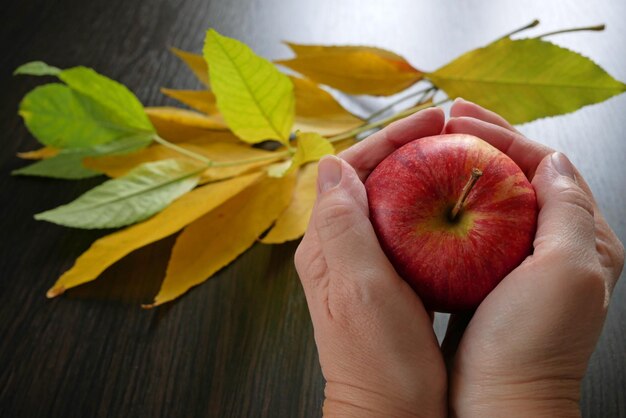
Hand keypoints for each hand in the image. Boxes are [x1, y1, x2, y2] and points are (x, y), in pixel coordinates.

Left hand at [295, 108, 446, 417]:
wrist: (389, 412)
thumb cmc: (376, 361)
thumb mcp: (358, 288)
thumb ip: (342, 225)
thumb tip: (329, 165)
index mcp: (325, 245)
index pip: (350, 170)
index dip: (391, 137)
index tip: (432, 118)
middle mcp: (337, 249)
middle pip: (369, 179)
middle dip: (406, 147)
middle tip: (447, 128)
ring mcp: (359, 265)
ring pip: (387, 200)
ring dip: (417, 172)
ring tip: (451, 154)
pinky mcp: (383, 281)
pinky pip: (403, 230)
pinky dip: (427, 208)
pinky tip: (450, 206)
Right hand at [443, 99, 624, 417]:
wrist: (497, 402)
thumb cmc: (532, 345)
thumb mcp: (566, 271)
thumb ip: (569, 211)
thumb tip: (553, 159)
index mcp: (584, 240)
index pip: (546, 166)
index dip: (505, 135)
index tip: (463, 119)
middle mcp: (554, 246)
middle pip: (519, 175)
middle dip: (485, 140)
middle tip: (449, 115)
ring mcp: (518, 262)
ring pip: (491, 197)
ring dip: (464, 166)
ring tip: (436, 143)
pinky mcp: (486, 277)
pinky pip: (468, 227)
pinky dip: (448, 202)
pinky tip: (427, 193)